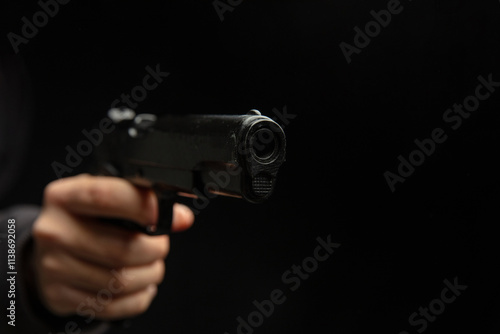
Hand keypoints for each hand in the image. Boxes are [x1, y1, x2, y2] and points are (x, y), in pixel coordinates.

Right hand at [31, 174, 193, 320]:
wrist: (50, 247)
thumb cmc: (87, 218)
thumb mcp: (106, 196)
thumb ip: (141, 199)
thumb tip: (181, 218)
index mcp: (64, 197)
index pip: (107, 197)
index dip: (145, 207)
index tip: (174, 217)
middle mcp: (54, 231)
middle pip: (122, 249)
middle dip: (155, 250)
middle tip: (160, 245)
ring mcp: (53, 267)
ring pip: (120, 282)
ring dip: (150, 275)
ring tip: (152, 265)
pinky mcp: (59, 296)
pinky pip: (113, 306)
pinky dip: (138, 298)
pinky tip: (141, 286)